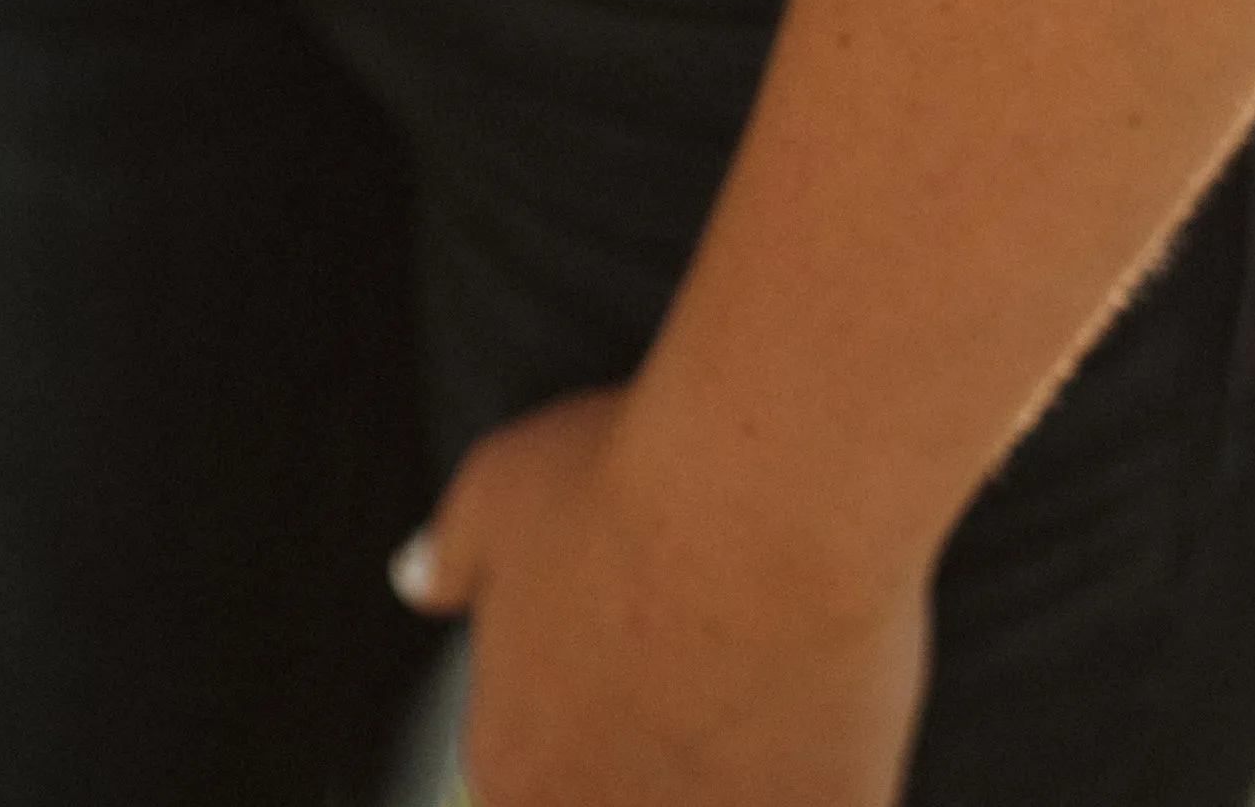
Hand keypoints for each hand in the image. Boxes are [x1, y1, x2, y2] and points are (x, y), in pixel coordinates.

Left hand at [395, 388, 928, 806]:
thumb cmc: (629, 479)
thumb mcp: (500, 489)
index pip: (535, 785)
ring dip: (740, 760)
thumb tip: (418, 575)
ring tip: (771, 667)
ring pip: (725, 797)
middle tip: (708, 661)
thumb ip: (452, 549)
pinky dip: (828, 757)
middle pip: (628, 793)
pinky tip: (836, 689)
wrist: (765, 492)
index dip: (592, 720)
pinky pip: (824, 796)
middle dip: (666, 750)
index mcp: (514, 772)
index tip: (639, 659)